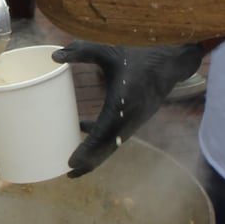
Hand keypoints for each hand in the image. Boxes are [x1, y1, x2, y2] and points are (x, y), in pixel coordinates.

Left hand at [52, 40, 203, 174]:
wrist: (170, 61)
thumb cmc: (139, 54)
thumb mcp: (109, 50)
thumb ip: (82, 51)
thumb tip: (54, 57)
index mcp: (123, 103)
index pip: (103, 134)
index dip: (87, 150)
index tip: (71, 163)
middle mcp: (130, 117)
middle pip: (108, 148)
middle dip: (89, 162)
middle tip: (68, 173)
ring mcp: (135, 121)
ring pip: (113, 144)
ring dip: (96, 155)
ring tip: (74, 164)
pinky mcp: (136, 118)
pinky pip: (117, 136)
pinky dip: (102, 141)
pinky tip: (83, 128)